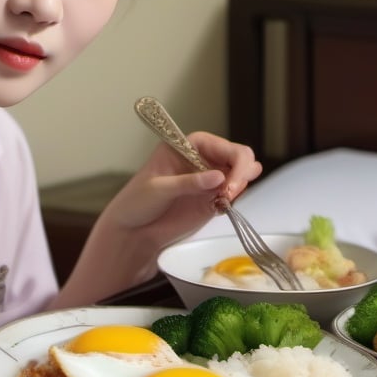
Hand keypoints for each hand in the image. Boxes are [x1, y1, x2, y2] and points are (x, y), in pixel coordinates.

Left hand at [105, 131, 262, 249]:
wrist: (134, 230)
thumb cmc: (138, 201)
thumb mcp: (159, 189)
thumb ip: (188, 183)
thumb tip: (219, 176)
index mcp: (190, 146)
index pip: (225, 146)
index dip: (236, 162)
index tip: (230, 185)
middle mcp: (204, 159)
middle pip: (240, 157)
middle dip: (242, 174)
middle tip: (229, 195)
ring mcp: (211, 179)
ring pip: (243, 174)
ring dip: (240, 186)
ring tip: (223, 201)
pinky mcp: (213, 199)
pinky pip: (235, 194)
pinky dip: (235, 200)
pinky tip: (220, 208)